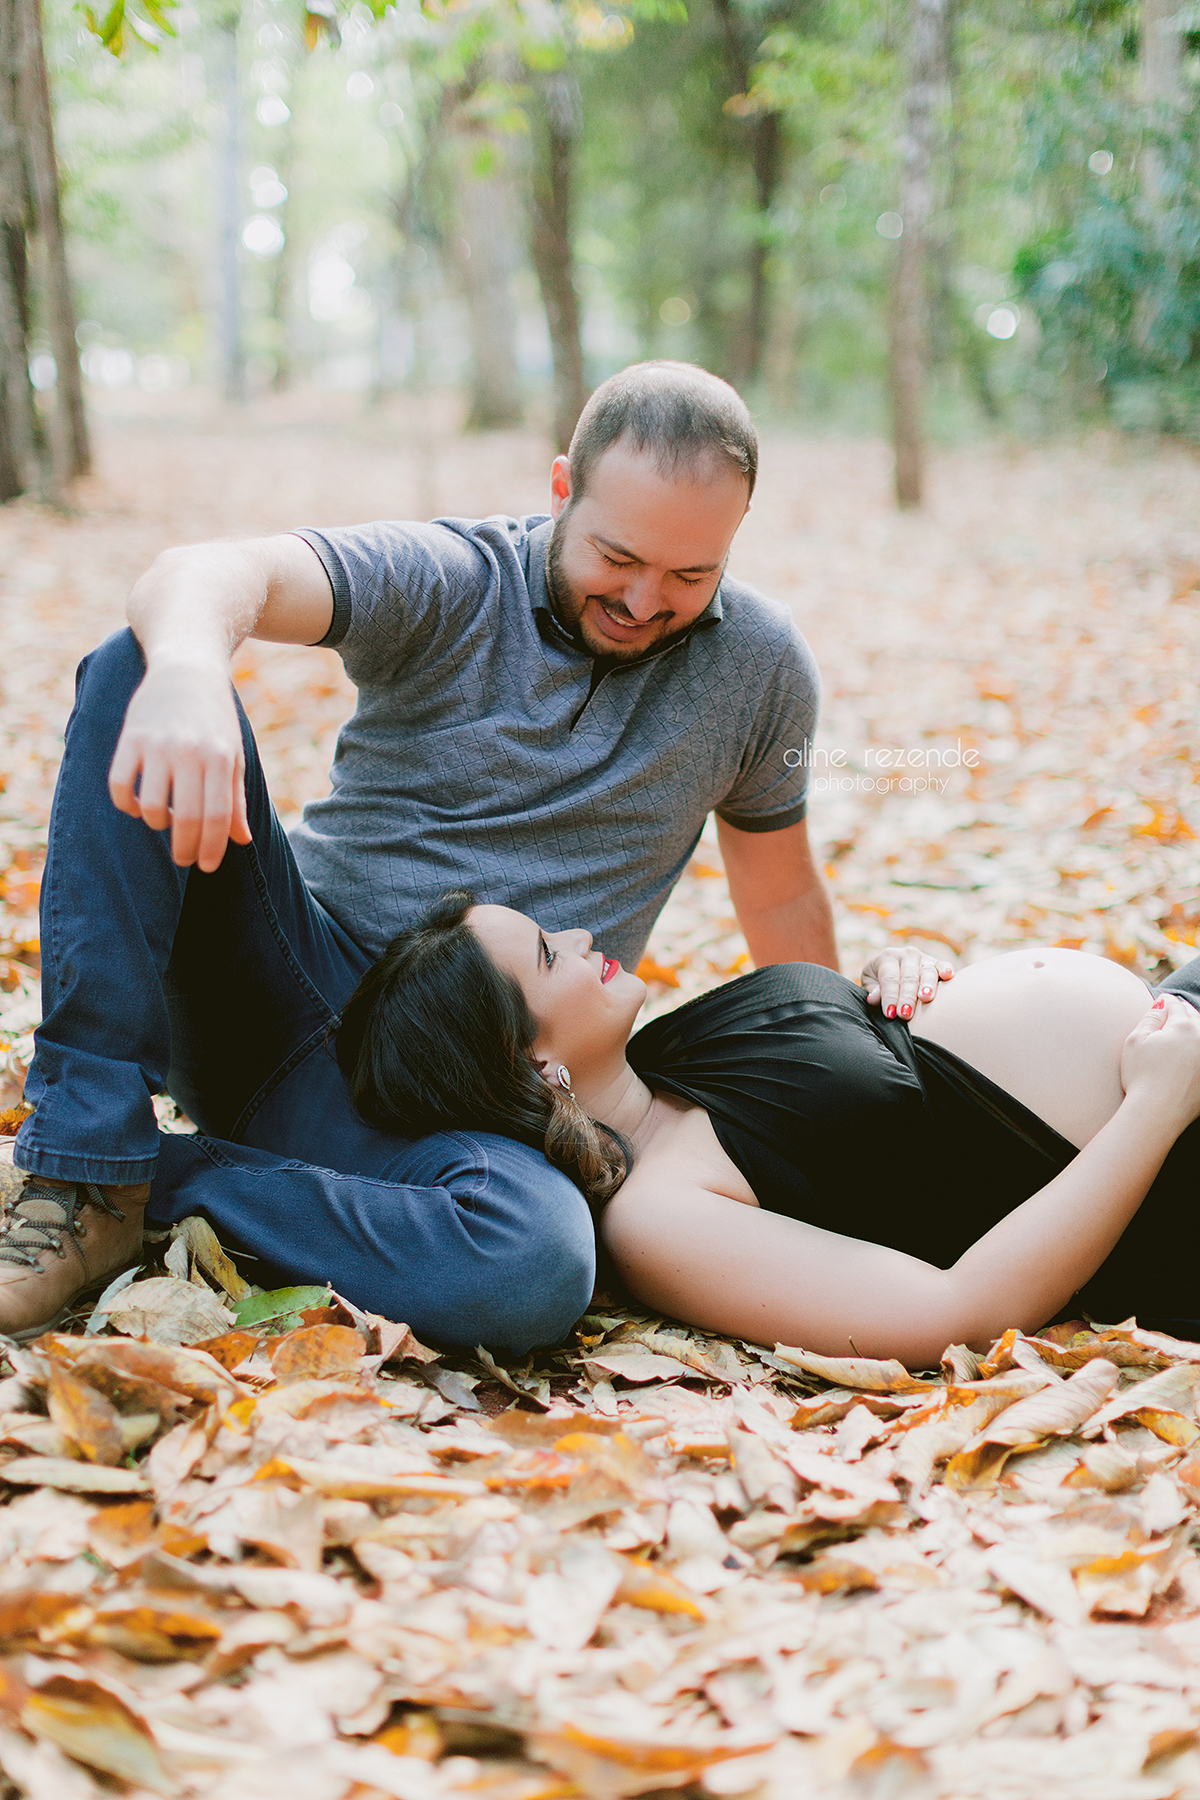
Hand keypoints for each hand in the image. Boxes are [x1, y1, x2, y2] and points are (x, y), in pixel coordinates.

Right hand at [108, 659, 252, 871]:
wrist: (187, 669)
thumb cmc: (215, 719)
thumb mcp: (233, 755)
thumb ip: (236, 799)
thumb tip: (241, 841)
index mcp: (220, 758)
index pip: (216, 817)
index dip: (211, 848)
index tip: (206, 866)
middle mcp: (189, 752)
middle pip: (186, 817)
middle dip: (185, 848)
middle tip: (184, 859)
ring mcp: (157, 745)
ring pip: (151, 806)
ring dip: (157, 824)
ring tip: (165, 822)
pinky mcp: (130, 738)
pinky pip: (120, 785)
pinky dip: (127, 804)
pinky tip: (138, 806)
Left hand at [861, 946, 953, 1019]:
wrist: (891, 969)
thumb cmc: (879, 981)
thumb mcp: (871, 984)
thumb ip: (874, 990)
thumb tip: (874, 998)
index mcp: (887, 958)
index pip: (889, 979)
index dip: (889, 997)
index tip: (890, 1014)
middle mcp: (906, 955)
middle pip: (909, 977)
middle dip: (907, 997)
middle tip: (906, 1014)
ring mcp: (923, 957)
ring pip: (927, 971)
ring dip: (927, 986)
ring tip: (926, 998)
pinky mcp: (937, 963)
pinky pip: (943, 964)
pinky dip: (946, 969)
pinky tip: (949, 976)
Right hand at [1120, 994, 1199, 1127]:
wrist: (1157, 1113)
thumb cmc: (1142, 1077)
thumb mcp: (1136, 1041)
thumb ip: (1151, 1017)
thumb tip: (1162, 1003)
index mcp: (1183, 1027)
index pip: (1175, 1006)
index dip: (1166, 1003)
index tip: (1162, 1002)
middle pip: (1195, 1017)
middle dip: (1184, 1013)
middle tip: (1175, 1011)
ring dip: (1195, 1028)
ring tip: (1185, 1030)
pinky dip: (1197, 1049)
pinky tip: (1191, 1052)